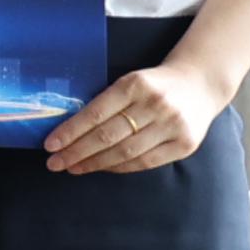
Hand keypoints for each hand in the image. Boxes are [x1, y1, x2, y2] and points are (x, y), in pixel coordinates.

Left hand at [50, 51, 228, 176]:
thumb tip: (68, 130)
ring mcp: (172, 126)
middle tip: (54, 163)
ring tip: (73, 167)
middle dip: (76, 152)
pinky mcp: (185, 144)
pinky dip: (120, 167)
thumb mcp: (130, 82)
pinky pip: (145, 162)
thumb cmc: (154, 84)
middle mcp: (155, 105)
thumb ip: (106, 102)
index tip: (50, 144)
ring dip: (95, 163)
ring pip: (125, 152)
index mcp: (135, 85)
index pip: (95, 113)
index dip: (70, 131)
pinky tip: (102, 168)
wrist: (200, 84)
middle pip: (107, 136)